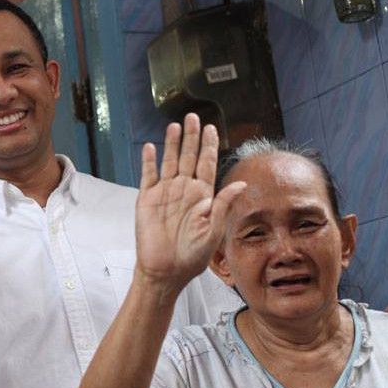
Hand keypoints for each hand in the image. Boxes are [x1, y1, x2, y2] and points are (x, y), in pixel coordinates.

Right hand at [134, 114, 245, 288]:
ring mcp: (165, 193)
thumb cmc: (192, 256)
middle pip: (188, 157)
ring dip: (172, 144)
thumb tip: (240, 184)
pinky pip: (148, 176)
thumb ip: (224, 205)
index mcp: (203, 196)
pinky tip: (150, 148)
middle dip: (191, 137)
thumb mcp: (214, 231)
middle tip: (193, 117)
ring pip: (169, 162)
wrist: (166, 270)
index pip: (206, 164)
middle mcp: (184, 191)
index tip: (212, 128)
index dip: (208, 146)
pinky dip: (149, 161)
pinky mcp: (147, 200)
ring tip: (175, 125)